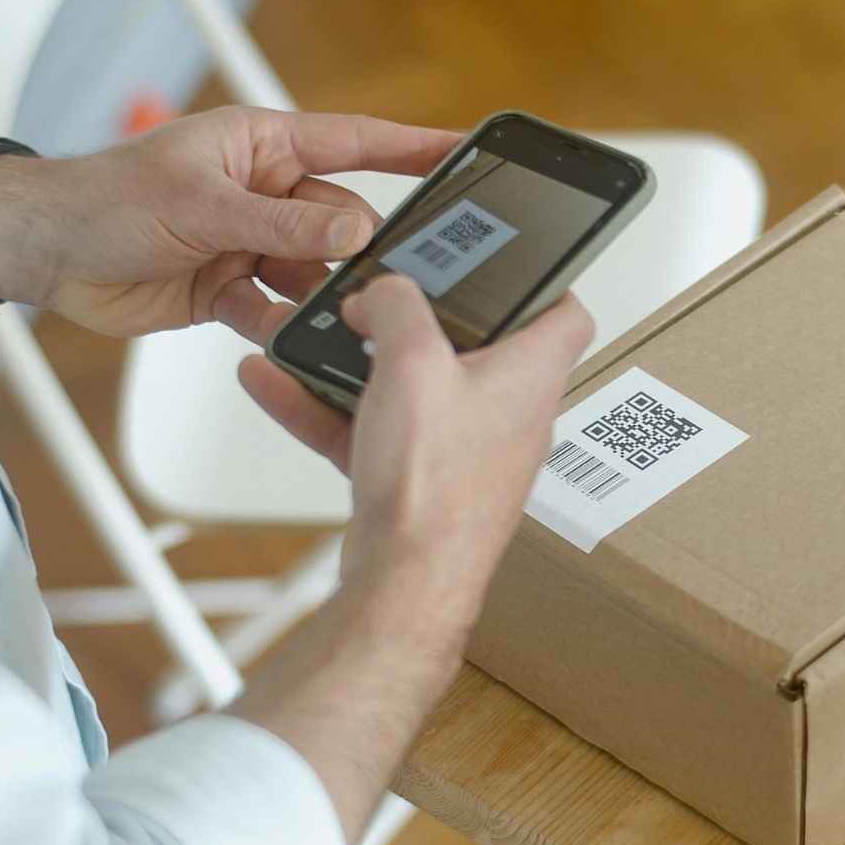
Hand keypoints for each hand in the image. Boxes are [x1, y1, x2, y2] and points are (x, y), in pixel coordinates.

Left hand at [0, 107, 457, 337]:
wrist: (48, 253)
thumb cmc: (104, 198)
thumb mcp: (203, 204)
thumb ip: (283, 223)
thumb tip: (353, 227)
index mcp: (262, 148)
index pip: (355, 143)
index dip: (412, 147)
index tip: (462, 153)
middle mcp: (264, 194)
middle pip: (341, 221)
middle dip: (361, 250)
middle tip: (388, 275)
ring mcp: (252, 244)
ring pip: (316, 273)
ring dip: (321, 296)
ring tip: (331, 314)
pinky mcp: (236, 290)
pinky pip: (280, 310)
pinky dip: (284, 327)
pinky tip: (286, 335)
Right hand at [239, 275, 593, 632]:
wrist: (404, 583)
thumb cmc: (435, 487)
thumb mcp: (412, 361)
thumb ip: (396, 305)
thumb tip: (383, 293)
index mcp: (529, 377)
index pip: (566, 314)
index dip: (544, 280)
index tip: (505, 261)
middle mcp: (507, 415)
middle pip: (478, 346)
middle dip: (423, 318)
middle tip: (383, 295)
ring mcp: (464, 451)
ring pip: (415, 390)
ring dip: (362, 361)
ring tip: (316, 336)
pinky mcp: (422, 482)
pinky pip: (375, 430)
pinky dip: (330, 407)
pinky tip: (278, 383)